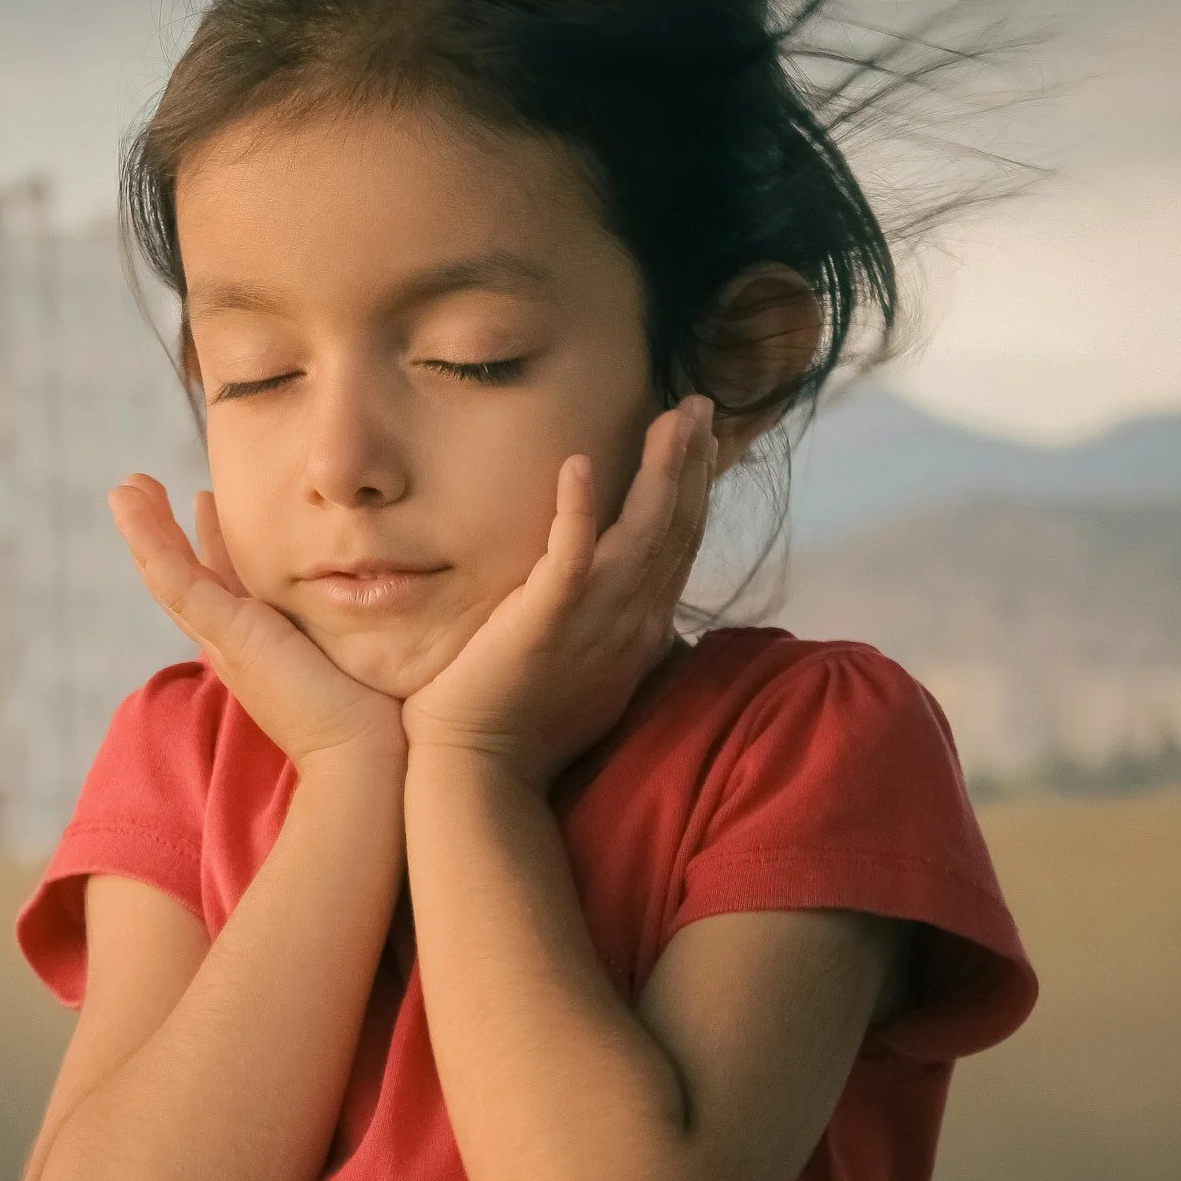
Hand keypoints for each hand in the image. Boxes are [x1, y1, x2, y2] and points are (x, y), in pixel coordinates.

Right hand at [109, 474, 405, 769]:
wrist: (364, 760)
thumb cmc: (378, 718)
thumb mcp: (359, 649)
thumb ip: (358, 620)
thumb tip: (392, 584)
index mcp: (261, 648)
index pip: (222, 591)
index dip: (206, 548)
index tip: (201, 506)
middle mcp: (234, 644)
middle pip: (184, 582)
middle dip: (162, 536)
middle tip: (142, 493)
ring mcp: (225, 640)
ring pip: (168, 575)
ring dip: (143, 529)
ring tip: (124, 488)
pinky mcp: (228, 634)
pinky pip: (174, 578)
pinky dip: (147, 538)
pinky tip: (128, 503)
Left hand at [401, 395, 715, 789]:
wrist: (481, 772)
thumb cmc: (519, 726)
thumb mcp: (581, 672)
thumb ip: (604, 631)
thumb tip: (619, 608)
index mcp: (638, 632)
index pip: (677, 549)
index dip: (693, 492)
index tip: (699, 442)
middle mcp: (630, 623)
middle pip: (674, 530)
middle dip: (691, 465)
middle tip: (699, 408)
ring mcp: (593, 622)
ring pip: (642, 534)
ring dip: (660, 472)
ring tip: (672, 419)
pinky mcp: (546, 621)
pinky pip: (570, 555)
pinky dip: (578, 509)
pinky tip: (578, 464)